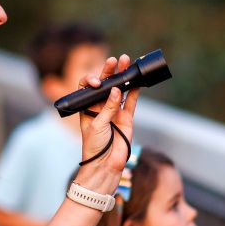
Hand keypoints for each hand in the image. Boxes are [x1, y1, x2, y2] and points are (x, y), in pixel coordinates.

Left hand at [73, 55, 140, 192]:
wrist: (105, 165)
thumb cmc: (94, 146)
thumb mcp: (97, 125)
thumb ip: (108, 108)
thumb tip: (117, 90)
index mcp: (87, 107)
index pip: (88, 87)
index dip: (92, 80)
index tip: (98, 82)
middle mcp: (100, 107)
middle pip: (105, 84)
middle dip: (109, 71)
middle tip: (115, 61)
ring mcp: (114, 111)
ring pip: (120, 89)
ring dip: (123, 76)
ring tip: (127, 62)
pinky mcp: (127, 118)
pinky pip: (131, 101)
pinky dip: (135, 90)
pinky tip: (137, 79)